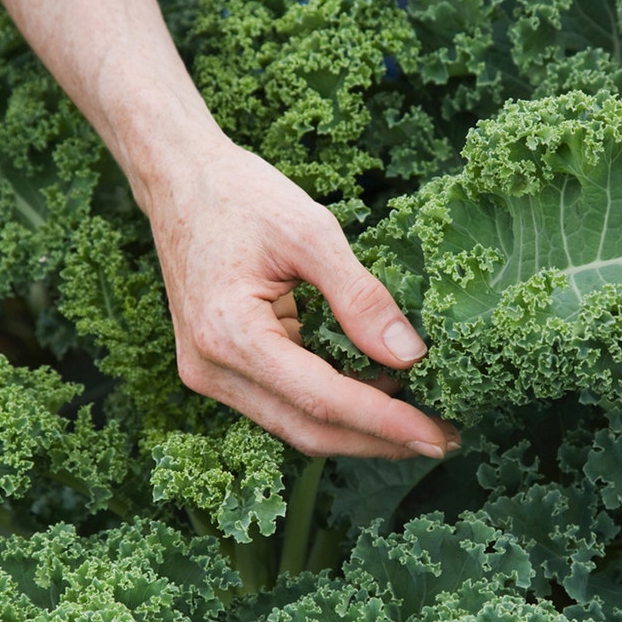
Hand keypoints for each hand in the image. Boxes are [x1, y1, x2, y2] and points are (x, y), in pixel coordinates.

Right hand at [143, 128, 458, 457]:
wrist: (178, 181)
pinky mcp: (219, 370)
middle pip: (310, 430)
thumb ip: (361, 297)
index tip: (440, 436)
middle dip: (380, 440)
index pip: (322, 400)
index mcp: (229, 335)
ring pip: (297, 425)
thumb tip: (410, 356)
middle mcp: (212, 370)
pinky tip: (377, 392)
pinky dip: (333, 406)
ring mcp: (210, 375)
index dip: (387, 423)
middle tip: (443, 439)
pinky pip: (284, 404)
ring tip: (420, 420)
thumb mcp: (311, 231)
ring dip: (359, 430)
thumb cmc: (239, 195)